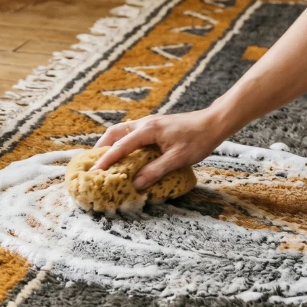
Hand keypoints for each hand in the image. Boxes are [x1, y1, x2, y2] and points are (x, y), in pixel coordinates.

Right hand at [91, 109, 228, 188]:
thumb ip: (156, 170)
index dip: (106, 160)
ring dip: (111, 143)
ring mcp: (150, 122)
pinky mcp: (155, 125)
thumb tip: (136, 184)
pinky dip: (122, 141)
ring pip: (122, 130)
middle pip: (115, 133)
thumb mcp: (178, 158)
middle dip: (101, 147)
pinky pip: (131, 132)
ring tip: (104, 158)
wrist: (214, 122)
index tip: (94, 171)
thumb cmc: (198, 140)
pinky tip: (126, 152)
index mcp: (148, 130)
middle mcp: (145, 123)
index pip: (121, 146)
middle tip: (92, 163)